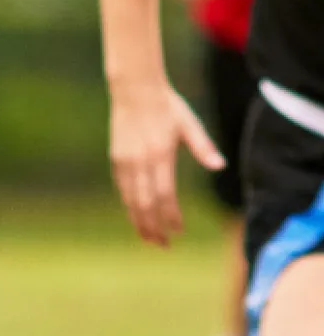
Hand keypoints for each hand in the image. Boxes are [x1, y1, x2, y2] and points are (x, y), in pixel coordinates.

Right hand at [109, 83, 224, 246]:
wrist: (134, 89)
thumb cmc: (167, 106)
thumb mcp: (189, 124)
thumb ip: (203, 147)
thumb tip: (220, 166)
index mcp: (161, 154)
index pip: (165, 194)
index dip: (171, 216)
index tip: (178, 231)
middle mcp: (140, 160)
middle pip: (145, 203)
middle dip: (153, 227)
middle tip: (162, 245)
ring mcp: (125, 160)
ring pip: (130, 199)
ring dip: (138, 221)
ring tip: (148, 237)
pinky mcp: (116, 158)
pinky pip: (122, 188)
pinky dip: (129, 204)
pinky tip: (136, 214)